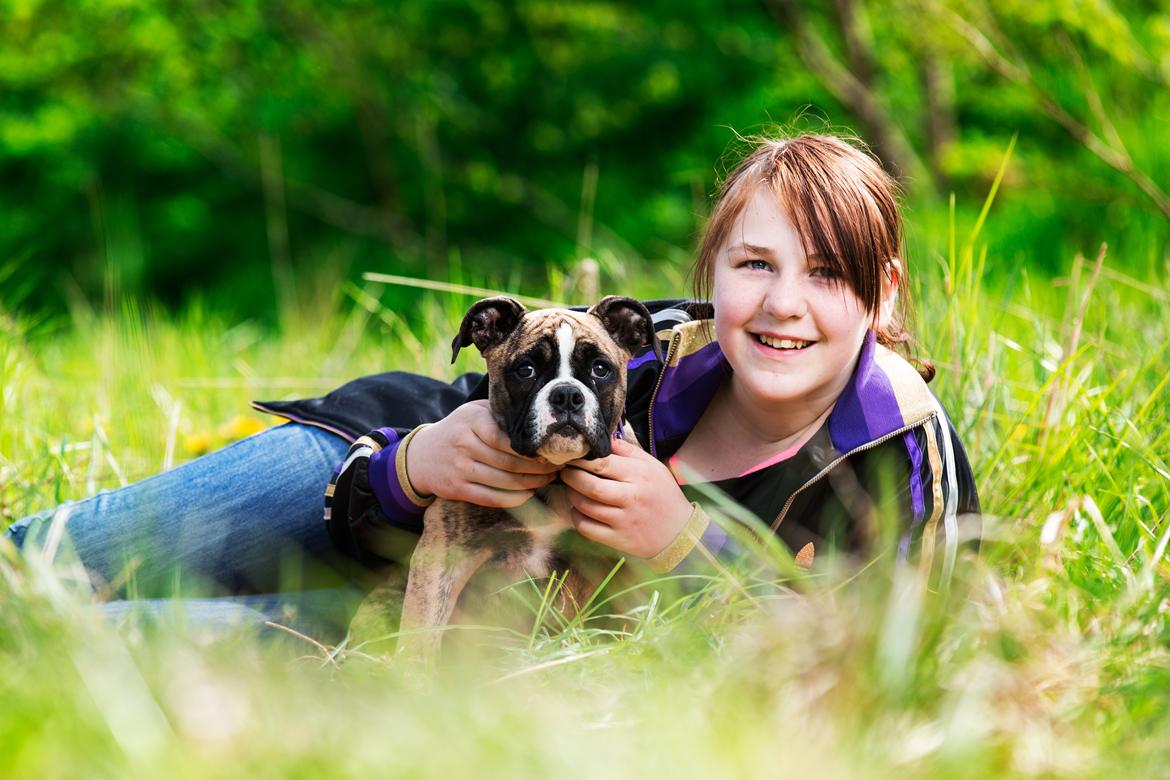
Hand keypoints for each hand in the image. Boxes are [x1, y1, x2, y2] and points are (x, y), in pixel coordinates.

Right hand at [406, 400, 559, 507]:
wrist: (423, 454)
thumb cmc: (460, 429)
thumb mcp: (475, 412)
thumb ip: (500, 414)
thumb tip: (539, 420)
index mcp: (471, 420)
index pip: (506, 438)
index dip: (531, 449)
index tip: (550, 451)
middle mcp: (463, 444)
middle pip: (509, 462)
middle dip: (538, 468)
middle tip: (556, 468)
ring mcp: (459, 468)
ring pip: (503, 481)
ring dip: (531, 484)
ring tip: (548, 480)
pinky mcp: (456, 489)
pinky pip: (491, 498)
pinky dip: (514, 499)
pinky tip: (528, 493)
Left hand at [560, 436, 693, 558]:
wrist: (679, 532)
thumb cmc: (663, 495)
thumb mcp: (653, 467)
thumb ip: (629, 451)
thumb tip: (605, 439)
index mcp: (639, 475)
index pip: (602, 462)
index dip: (582, 459)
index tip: (574, 456)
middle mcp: (631, 497)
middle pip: (590, 485)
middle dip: (571, 476)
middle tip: (565, 471)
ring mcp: (623, 520)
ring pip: (585, 506)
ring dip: (571, 495)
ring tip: (571, 488)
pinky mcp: (618, 539)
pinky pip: (586, 527)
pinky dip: (576, 516)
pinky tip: (579, 510)